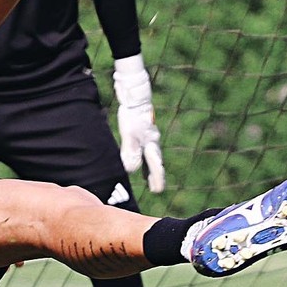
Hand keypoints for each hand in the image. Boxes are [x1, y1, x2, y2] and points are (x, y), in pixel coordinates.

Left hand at [113, 54, 165, 193]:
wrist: (135, 96)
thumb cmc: (133, 116)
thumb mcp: (129, 134)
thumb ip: (130, 151)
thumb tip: (130, 169)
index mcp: (151, 143)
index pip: (155, 165)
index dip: (156, 179)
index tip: (157, 191)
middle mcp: (153, 141)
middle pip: (155, 162)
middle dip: (156, 175)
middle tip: (156, 188)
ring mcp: (149, 136)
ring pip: (151, 155)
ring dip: (150, 167)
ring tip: (150, 178)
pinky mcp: (143, 131)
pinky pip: (145, 148)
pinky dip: (144, 157)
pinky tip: (139, 160)